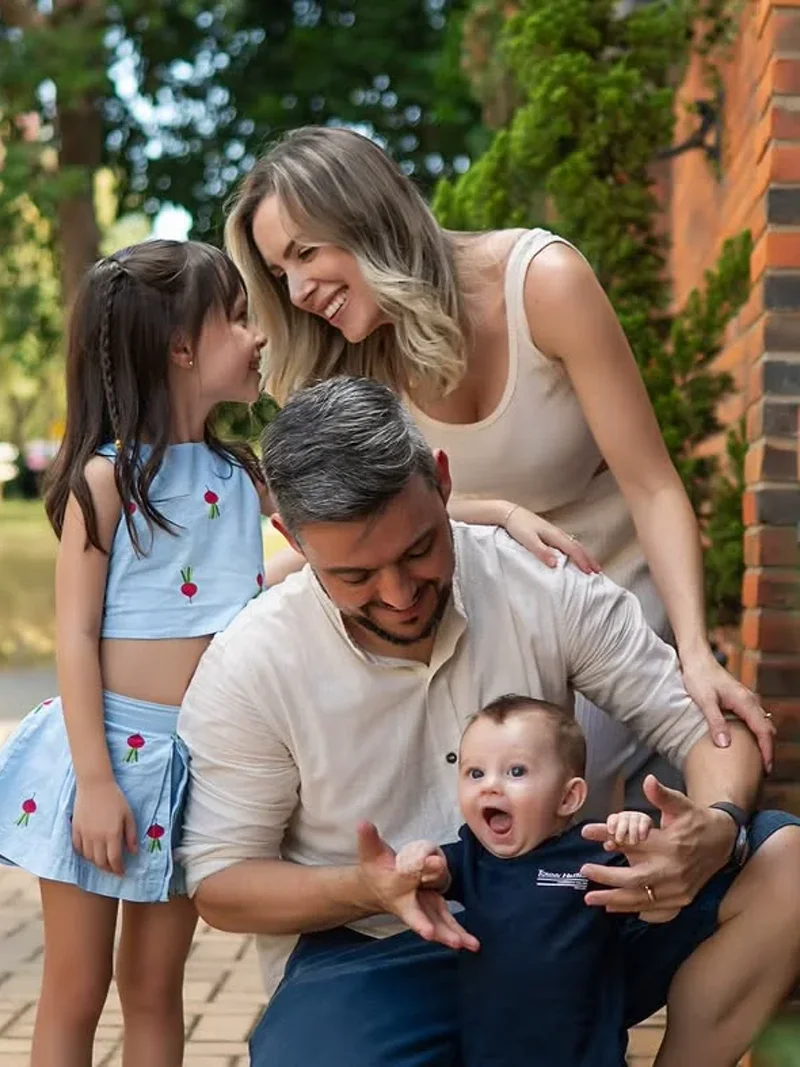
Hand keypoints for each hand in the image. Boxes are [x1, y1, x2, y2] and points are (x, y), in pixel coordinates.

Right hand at [72, 779, 137, 876]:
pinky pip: (78, 848)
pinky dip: (84, 854)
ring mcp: (84, 834)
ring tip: (103, 861)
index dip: (118, 869)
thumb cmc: (115, 798)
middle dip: (108, 869)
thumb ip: (131, 835)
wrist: (95, 785)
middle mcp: (97, 838)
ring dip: (96, 863)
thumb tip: (133, 853)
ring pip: (89, 857)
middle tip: (113, 869)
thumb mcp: (128, 815)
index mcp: (112, 834)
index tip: (122, 872)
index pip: (114, 860)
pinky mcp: (75, 830)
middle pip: (100, 862)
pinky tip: (90, 853)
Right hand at [356, 823, 477, 951]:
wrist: (376, 890)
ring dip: (448, 935)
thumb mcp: (371, 851)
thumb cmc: (376, 867)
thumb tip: (362, 822)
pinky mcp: (435, 911)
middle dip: (423, 923)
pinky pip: (447, 925)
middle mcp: (407, 902)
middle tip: (430, 934)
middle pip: (416, 913)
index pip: (407, 874)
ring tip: (462, 944)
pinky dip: (459, 935)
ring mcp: (422, 909)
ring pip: (435, 924)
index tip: (436, 861)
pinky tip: (473, 945)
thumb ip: (369, 838)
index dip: (420, 867)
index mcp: (393, 884)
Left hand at [504, 505, 600, 574]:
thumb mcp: (528, 540)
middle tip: (598, 571)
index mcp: (554, 535)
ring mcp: (554, 532)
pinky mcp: (549, 532)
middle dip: (589, 558)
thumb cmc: (517, 526)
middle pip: (578, 546)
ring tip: (591, 564)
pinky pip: (568, 542)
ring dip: (584, 554)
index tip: (590, 572)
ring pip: (574, 543)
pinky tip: (574, 554)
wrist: (509, 513)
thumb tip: (555, 564)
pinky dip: (576, 550)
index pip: (573, 550)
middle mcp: (557, 533)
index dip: (583, 561)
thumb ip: (541, 551)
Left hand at [579, 775, 735, 921]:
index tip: (586, 833)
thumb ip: (661, 795)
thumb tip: (648, 780)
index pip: (633, 843)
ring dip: (615, 901)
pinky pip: (657, 911)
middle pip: (634, 880)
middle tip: (584, 872)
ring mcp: (679, 889)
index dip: (608, 837)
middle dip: (607, 879)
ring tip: (592, 899)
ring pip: (642, 899)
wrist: (724, 840)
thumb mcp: (680, 804)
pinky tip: (617, 910)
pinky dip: (637, 911)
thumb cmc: (696, 820)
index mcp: (670, 845)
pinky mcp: (683, 899)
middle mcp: (674, 870)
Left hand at [681, 647, 773, 771]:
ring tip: (756, 761)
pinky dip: (755, 733)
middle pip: (767, 729)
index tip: (766, 769)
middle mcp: (750, 701)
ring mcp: (746, 700)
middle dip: (767, 750)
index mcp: (745, 702)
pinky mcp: (739, 700)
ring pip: (761, 724)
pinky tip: (745, 743)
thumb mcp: (704, 700)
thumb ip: (715, 721)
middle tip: (762, 772)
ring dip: (762, 742)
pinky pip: (754, 719)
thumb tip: (725, 744)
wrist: (695, 657)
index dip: (767, 751)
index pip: (764, 731)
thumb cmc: (698, 676)